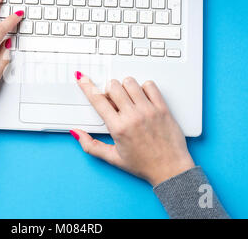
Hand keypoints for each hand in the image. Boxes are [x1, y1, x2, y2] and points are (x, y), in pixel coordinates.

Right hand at [70, 73, 194, 185]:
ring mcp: (148, 111)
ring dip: (125, 87)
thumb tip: (77, 133)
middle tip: (113, 99)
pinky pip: (150, 85)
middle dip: (109, 89)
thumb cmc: (144, 165)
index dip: (86, 86)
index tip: (81, 78)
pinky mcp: (162, 108)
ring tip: (129, 98)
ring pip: (130, 82)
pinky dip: (144, 88)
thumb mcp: (113, 158)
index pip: (98, 100)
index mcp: (118, 128)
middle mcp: (133, 116)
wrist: (171, 170)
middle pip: (113, 86)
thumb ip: (91, 145)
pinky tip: (143, 98)